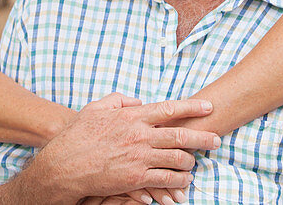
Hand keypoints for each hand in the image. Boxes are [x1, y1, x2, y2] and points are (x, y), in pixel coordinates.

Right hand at [33, 94, 217, 202]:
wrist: (65, 166)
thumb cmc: (78, 135)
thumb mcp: (97, 107)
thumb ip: (120, 100)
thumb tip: (137, 101)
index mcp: (132, 116)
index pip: (169, 108)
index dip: (192, 106)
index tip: (209, 106)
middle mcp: (139, 135)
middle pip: (179, 134)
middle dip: (202, 137)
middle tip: (217, 139)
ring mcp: (139, 158)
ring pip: (175, 158)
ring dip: (190, 161)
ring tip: (197, 163)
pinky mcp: (135, 179)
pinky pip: (164, 180)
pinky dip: (177, 181)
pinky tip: (184, 182)